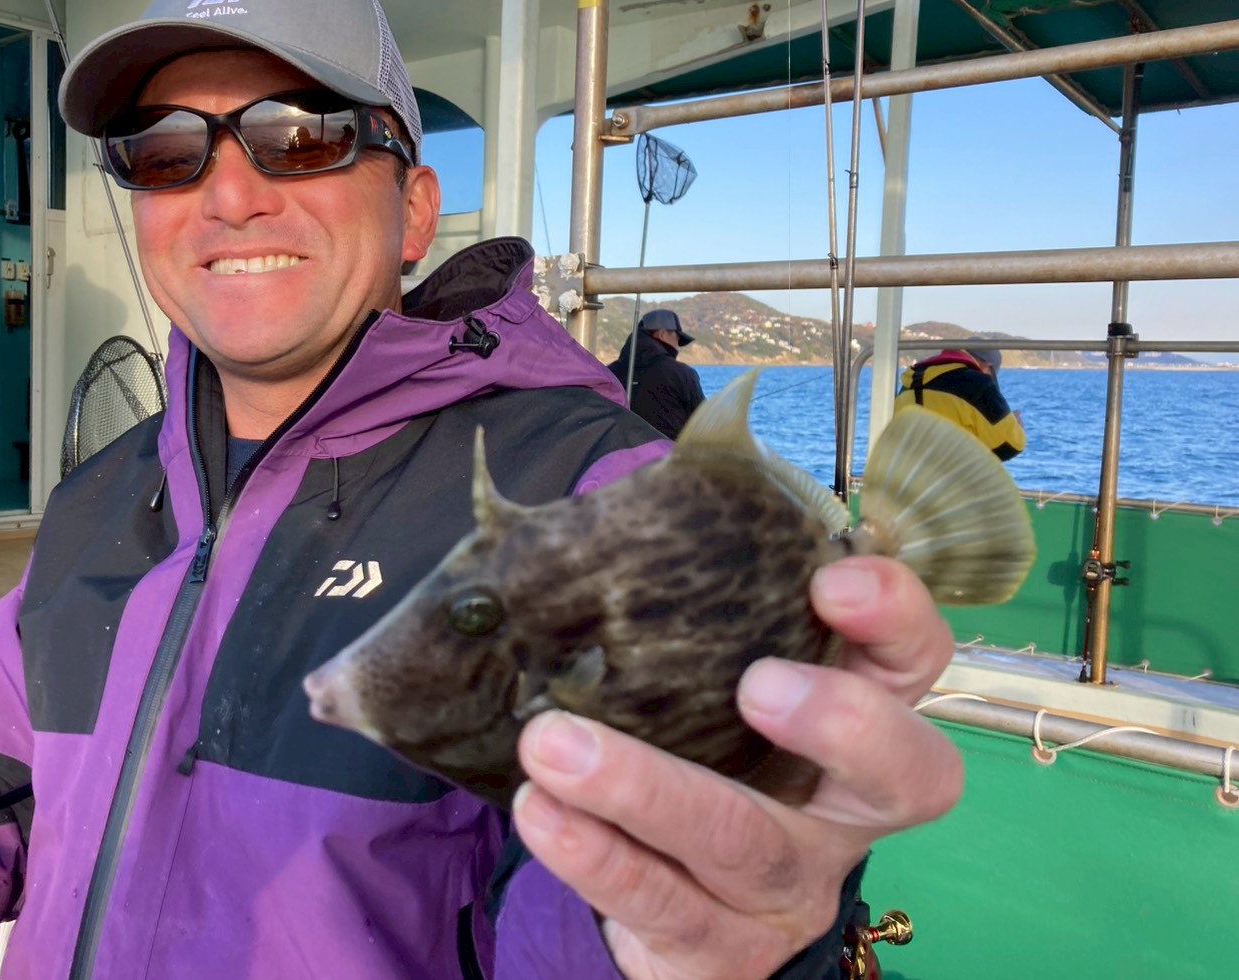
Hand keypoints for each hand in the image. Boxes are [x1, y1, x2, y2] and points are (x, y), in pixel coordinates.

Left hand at [513, 556, 960, 979]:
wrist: (681, 914)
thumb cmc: (697, 758)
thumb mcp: (709, 691)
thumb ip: (692, 621)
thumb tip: (606, 520)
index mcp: (858, 726)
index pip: (915, 667)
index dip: (896, 622)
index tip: (831, 579)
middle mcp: (844, 812)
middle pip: (897, 776)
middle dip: (839, 724)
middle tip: (755, 684)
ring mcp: (789, 890)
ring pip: (745, 844)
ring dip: (648, 790)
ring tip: (553, 745)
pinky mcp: (721, 951)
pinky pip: (663, 906)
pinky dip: (596, 857)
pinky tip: (541, 812)